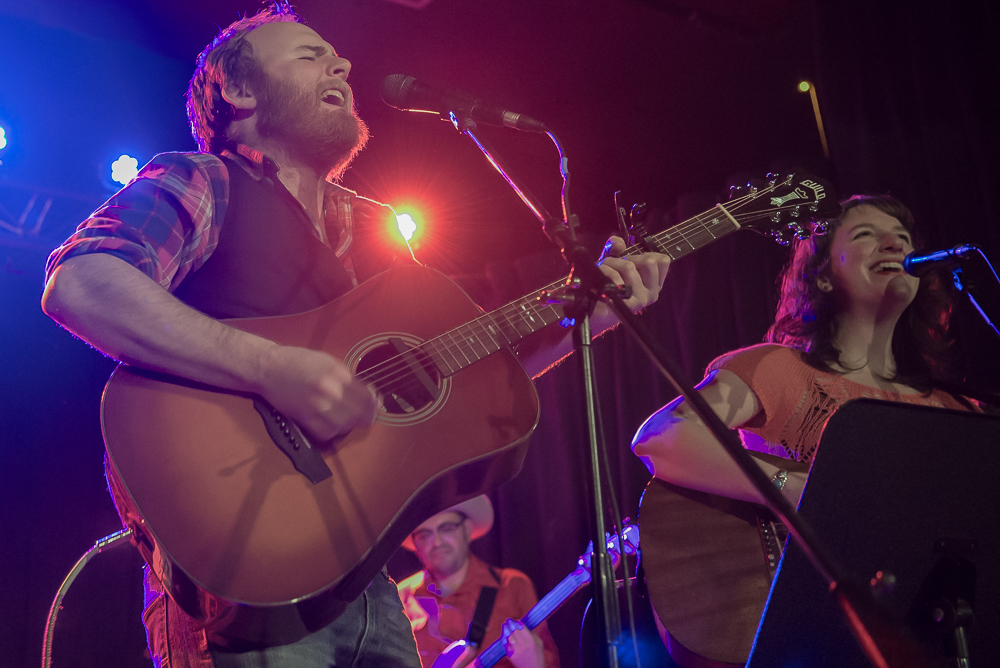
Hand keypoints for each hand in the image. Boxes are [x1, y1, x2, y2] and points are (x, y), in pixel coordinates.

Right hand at [255, 345, 377, 441]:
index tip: (375, 405)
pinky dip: (331, 432)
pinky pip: (325, 433)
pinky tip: (331, 424)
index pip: (366, 395)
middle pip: (358, 413)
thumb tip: (367, 393)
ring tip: (345, 419)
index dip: (374, 404)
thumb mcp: (327, 362)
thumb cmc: (297, 362)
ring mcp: (316, 404)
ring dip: (348, 425)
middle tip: (364, 416)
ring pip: (344, 425)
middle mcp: (329, 389)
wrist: (268, 367)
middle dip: (364, 417)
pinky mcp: (304, 417)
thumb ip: (347, 378)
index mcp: (337, 373)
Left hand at [502, 619, 544, 667]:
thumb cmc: (538, 656)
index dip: (517, 622)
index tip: (515, 620)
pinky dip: (504, 638)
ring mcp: (516, 651)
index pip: (522, 627)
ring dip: (505, 630)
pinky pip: (505, 645)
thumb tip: (523, 625)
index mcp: (531, 641)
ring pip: (508, 637)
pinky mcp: (511, 656)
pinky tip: (504, 635)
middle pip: (514, 631)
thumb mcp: (539, 643)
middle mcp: (523, 645)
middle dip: (510, 624)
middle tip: (508, 620)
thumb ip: (532, 633)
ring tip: (504, 626)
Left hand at [598, 236, 670, 311]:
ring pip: (629, 266)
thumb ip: (616, 246)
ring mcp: (642, 299)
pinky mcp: (628, 304)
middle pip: (649, 261)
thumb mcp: (614, 260)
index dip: (646, 253)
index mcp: (655, 284)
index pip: (663, 261)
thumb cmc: (608, 283)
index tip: (633, 259)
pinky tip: (601, 279)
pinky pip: (616, 277)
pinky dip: (605, 271)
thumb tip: (619, 243)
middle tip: (616, 266)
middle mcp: (652, 293)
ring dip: (611, 263)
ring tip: (605, 271)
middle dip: (627, 257)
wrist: (595, 307)